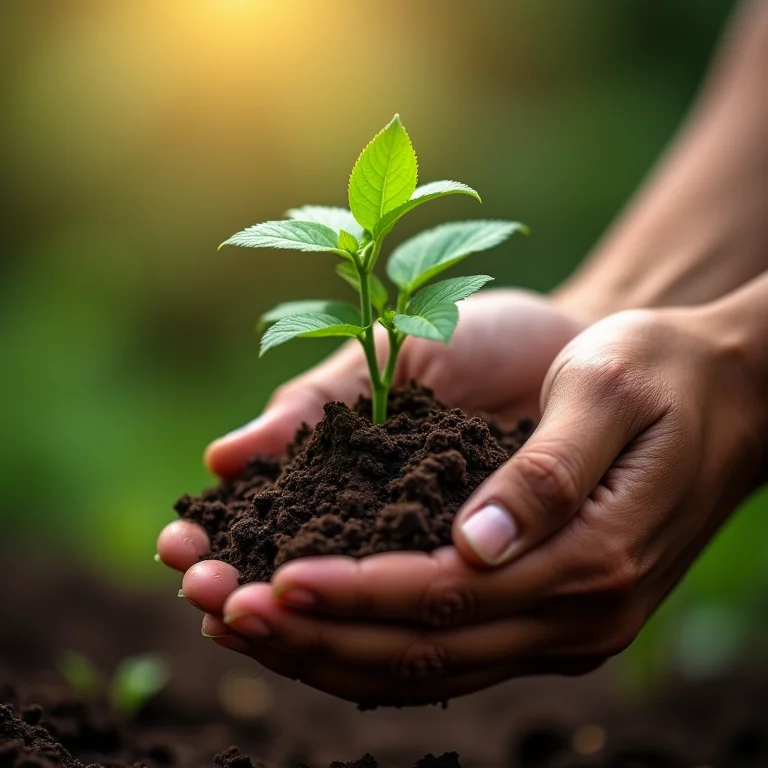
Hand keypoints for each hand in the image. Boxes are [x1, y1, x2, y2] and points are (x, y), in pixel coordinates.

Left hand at [180, 305, 764, 705]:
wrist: (725, 394)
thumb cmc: (662, 372)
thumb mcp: (607, 393)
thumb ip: (544, 473)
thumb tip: (473, 544)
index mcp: (589, 555)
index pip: (445, 596)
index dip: (353, 592)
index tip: (271, 577)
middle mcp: (578, 613)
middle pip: (425, 650)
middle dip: (318, 635)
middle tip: (225, 611)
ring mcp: (568, 626)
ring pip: (430, 668)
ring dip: (332, 652)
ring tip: (247, 628)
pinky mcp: (553, 614)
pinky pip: (452, 654)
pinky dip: (376, 648)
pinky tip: (320, 631)